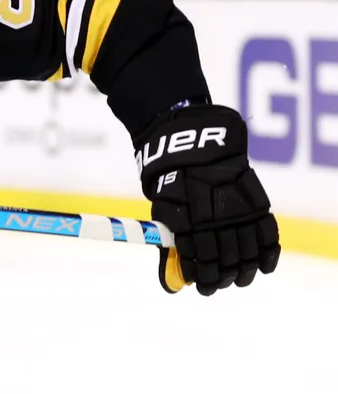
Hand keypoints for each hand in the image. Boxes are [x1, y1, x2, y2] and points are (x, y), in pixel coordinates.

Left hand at [134, 104, 280, 295]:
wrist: (193, 145)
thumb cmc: (172, 181)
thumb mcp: (163, 211)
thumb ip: (170, 246)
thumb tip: (169, 285)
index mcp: (188, 224)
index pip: (201, 263)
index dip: (203, 279)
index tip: (202, 287)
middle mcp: (215, 221)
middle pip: (225, 262)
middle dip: (221, 278)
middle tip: (218, 285)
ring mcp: (238, 213)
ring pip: (247, 253)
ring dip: (244, 271)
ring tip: (239, 280)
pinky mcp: (256, 204)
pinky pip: (268, 235)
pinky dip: (269, 254)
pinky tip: (264, 266)